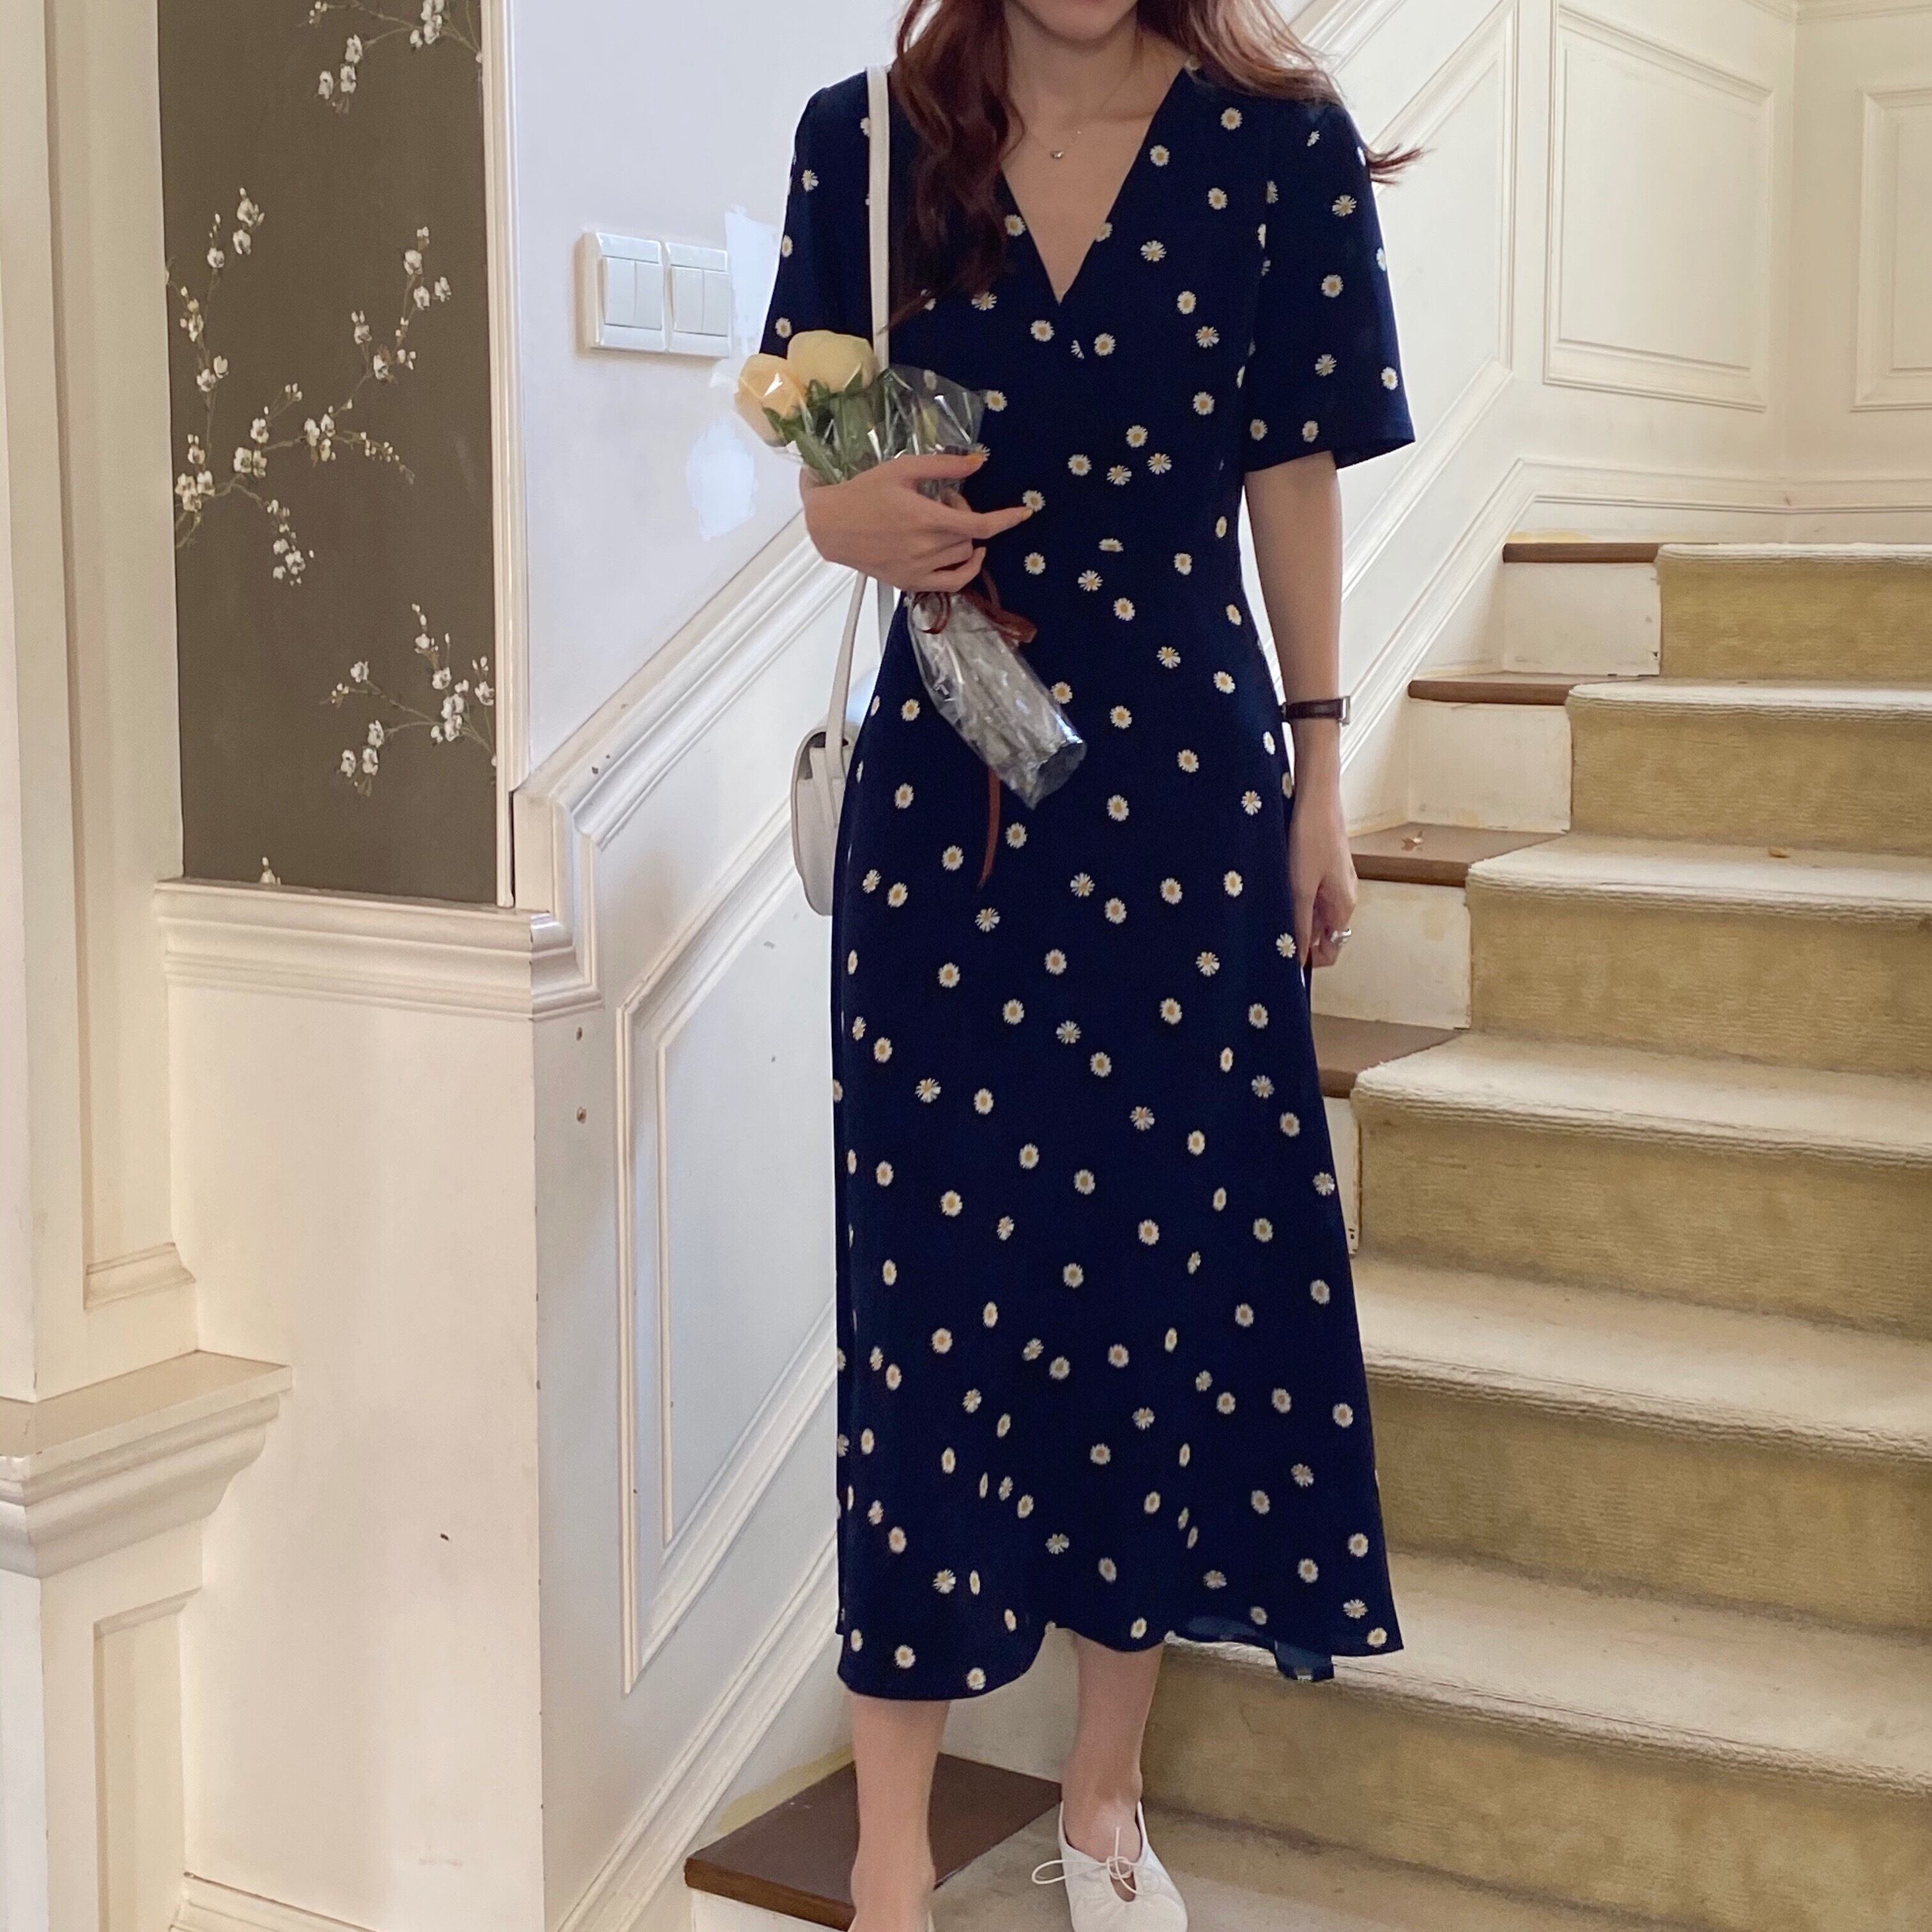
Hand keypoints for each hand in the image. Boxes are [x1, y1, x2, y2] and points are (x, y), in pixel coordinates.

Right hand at [800, 452, 1033, 591]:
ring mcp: (918, 568)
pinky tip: (967, 554)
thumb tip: (978, 463)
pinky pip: (953, 582)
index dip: (1006, 519)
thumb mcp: (903, 469)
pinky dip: (967, 569)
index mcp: (924, 516)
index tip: (1024, 513)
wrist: (830, 526)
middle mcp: (924, 546)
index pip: (979, 524)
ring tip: (937, 522)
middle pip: (970, 535)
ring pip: (964, 555)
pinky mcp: (911, 582)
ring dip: (961, 537)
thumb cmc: (863, 493)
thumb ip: (944, 466)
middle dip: (965, 515)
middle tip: (943, 501)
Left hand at [1287, 770, 1357, 970]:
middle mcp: (1343, 897)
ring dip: (1292, 914)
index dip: (1308, 958)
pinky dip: (1293, 896)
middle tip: (1268, 930)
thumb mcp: (1300, 887)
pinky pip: (1309, 893)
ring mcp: (1334, 882)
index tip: (1281, 957)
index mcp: (1344, 907)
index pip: (1330, 951)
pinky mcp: (1323, 867)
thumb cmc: (1312, 837)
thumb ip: (1299, 925)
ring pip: (1312, 912)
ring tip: (1268, 905)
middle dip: (1297, 936)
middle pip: (1320, 933)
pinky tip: (1274, 886)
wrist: (1316, 796)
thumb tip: (1297, 959)